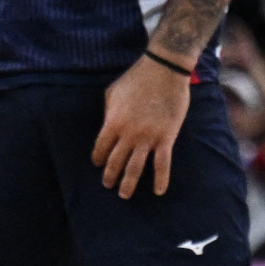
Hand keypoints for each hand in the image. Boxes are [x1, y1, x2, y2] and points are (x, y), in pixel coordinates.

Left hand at [91, 55, 188, 199]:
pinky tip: (159, 191)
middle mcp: (128, 134)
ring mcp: (148, 137)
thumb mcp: (112, 92)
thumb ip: (108, 112)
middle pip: (115, 161)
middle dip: (110, 175)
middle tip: (108, 185)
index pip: (100, 148)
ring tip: (124, 195)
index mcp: (112, 122)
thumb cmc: (137, 78)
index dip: (98, 158)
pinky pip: (162, 164)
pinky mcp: (166, 138)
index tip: (99, 165)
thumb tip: (108, 125)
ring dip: (128, 183)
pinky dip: (161, 179)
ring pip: (135, 167)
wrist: (164, 70)